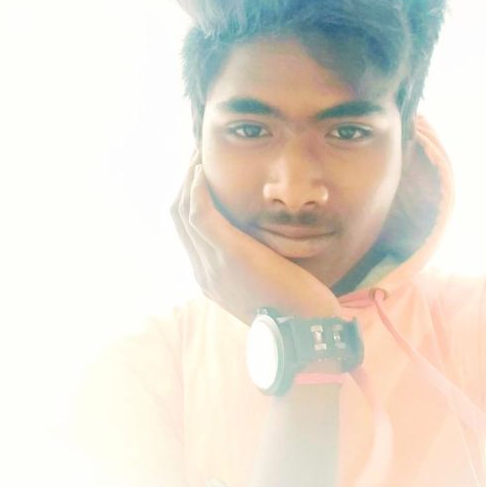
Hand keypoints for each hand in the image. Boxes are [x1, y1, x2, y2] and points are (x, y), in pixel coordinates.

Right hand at [171, 153, 342, 324]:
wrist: (307, 330)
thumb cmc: (297, 307)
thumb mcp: (267, 284)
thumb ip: (255, 264)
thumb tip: (261, 244)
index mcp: (211, 279)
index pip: (187, 233)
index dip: (188, 200)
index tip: (200, 177)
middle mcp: (204, 272)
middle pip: (178, 218)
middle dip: (184, 184)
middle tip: (195, 158)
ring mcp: (212, 264)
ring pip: (183, 211)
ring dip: (188, 179)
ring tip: (197, 157)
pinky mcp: (229, 254)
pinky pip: (199, 214)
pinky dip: (196, 189)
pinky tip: (202, 171)